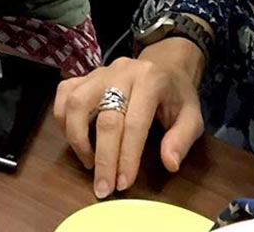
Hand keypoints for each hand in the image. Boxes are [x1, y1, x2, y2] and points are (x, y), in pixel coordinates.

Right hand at [54, 37, 204, 197]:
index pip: (135, 123)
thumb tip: (169, 163)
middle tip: (103, 187)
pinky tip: (73, 136)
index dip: (127, 156)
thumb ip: (182, 138)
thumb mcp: (192, 116)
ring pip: (76, 103)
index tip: (123, 183)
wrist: (164, 66)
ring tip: (88, 161)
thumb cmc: (176, 95)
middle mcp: (121, 72)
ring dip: (77, 138)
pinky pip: (64, 93)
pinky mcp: (85, 75)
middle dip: (103, 158)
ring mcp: (99, 72)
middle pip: (105, 118)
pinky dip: (62, 117)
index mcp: (150, 80)